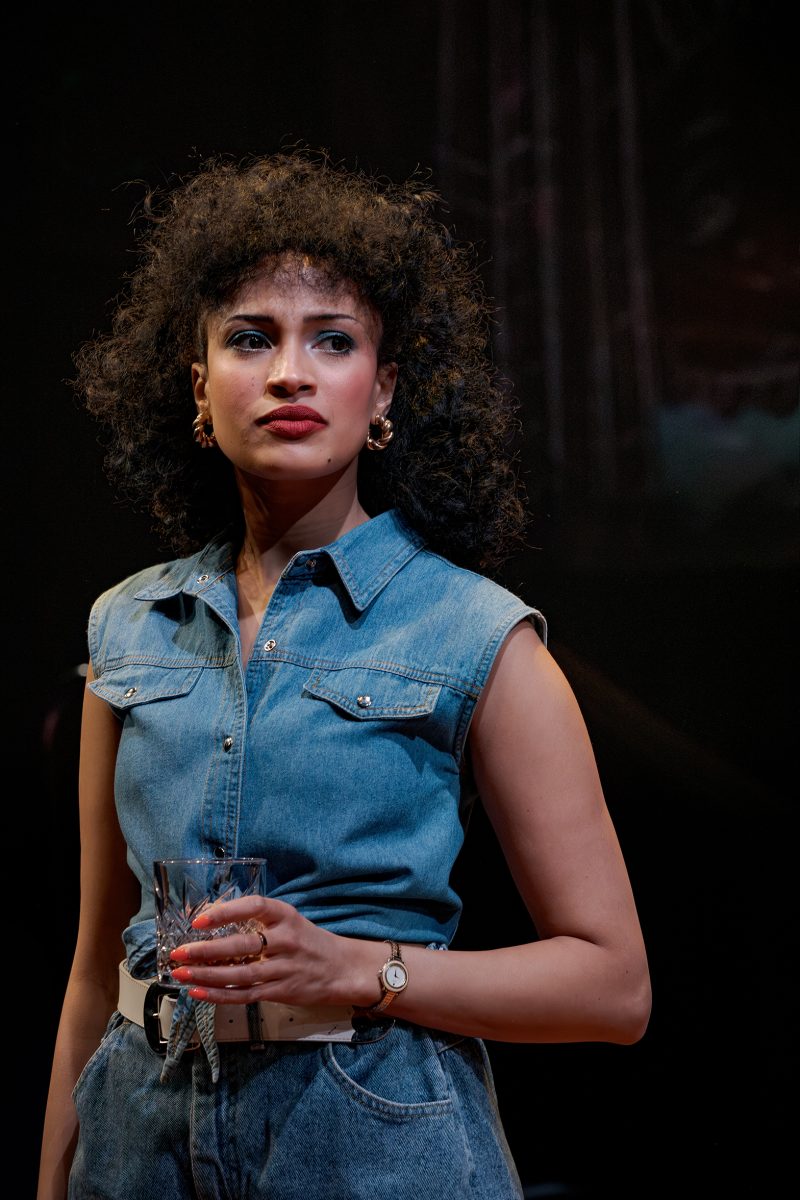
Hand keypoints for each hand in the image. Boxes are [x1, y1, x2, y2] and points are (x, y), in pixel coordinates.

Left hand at [168, 895, 376, 1007]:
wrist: (341, 969)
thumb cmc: (308, 942)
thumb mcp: (289, 922)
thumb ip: (258, 921)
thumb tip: (211, 919)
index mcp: (286, 916)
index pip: (254, 906)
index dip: (226, 912)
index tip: (200, 920)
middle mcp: (286, 940)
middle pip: (241, 945)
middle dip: (206, 950)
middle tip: (179, 952)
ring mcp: (284, 968)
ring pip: (240, 974)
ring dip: (207, 975)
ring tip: (181, 974)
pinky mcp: (281, 991)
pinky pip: (246, 994)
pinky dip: (220, 995)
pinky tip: (199, 992)